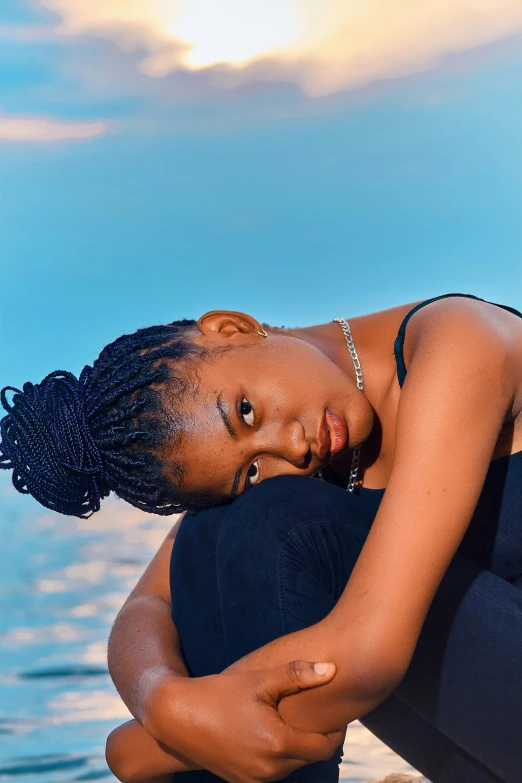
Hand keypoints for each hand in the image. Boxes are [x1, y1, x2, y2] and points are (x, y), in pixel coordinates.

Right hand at [145, 660, 345, 782]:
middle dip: (315, 737)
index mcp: (278, 744)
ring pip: (290, 766)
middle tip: (318, 713)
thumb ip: (298, 674)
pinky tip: (270, 731)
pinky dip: (276, 755)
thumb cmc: (219, 693)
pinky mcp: (240, 782)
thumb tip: (333, 668)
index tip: (336, 713)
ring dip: (295, 747)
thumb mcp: (259, 680)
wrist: (176, 716)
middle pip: (308, 757)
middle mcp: (268, 770)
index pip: (324, 747)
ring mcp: (253, 780)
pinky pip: (270, 772)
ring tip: (293, 720)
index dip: (335, 731)